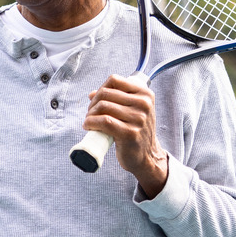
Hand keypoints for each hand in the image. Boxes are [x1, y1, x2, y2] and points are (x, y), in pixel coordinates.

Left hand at [83, 74, 167, 197]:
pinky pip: (104, 121)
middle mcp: (144, 104)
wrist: (147, 156)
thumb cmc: (136, 131)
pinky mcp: (130, 133)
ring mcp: (139, 119)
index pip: (114, 80)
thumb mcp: (133, 110)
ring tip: (89, 121)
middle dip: (93, 103)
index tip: (97, 100)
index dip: (101, 88)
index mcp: (145, 94)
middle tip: (90, 114)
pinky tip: (88, 126)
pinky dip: (91, 122)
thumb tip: (92, 93)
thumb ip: (116, 99)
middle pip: (106, 93)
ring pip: (103, 106)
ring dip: (90, 114)